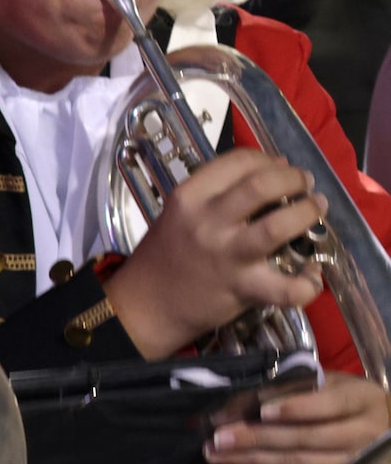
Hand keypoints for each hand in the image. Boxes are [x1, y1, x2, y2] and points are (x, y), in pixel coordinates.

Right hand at [102, 149, 327, 357]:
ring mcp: (227, 255)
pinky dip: (309, 281)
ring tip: (317, 209)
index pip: (236, 162)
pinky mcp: (244, 289)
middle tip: (305, 184)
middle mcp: (207, 221)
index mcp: (189, 197)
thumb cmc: (165, 254)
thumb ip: (216, 194)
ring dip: (307, 213)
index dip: (268, 159)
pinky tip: (312, 272)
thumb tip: (271, 174)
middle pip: (261, 186)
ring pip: (278, 226)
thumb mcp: (180, 212)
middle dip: (294, 179)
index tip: (281, 166)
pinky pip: (287, 288)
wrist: (146, 304)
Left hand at [208, 376, 390, 463]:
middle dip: (258, 438)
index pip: (329, 405)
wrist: (381, 430)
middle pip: (308, 438)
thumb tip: (250, 396)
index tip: (263, 411)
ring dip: (253, 460)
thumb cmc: (344, 399)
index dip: (296, 408)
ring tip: (217, 454)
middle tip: (219, 437)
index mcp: (361, 401)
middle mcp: (363, 435)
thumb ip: (299, 387)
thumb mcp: (330, 383)